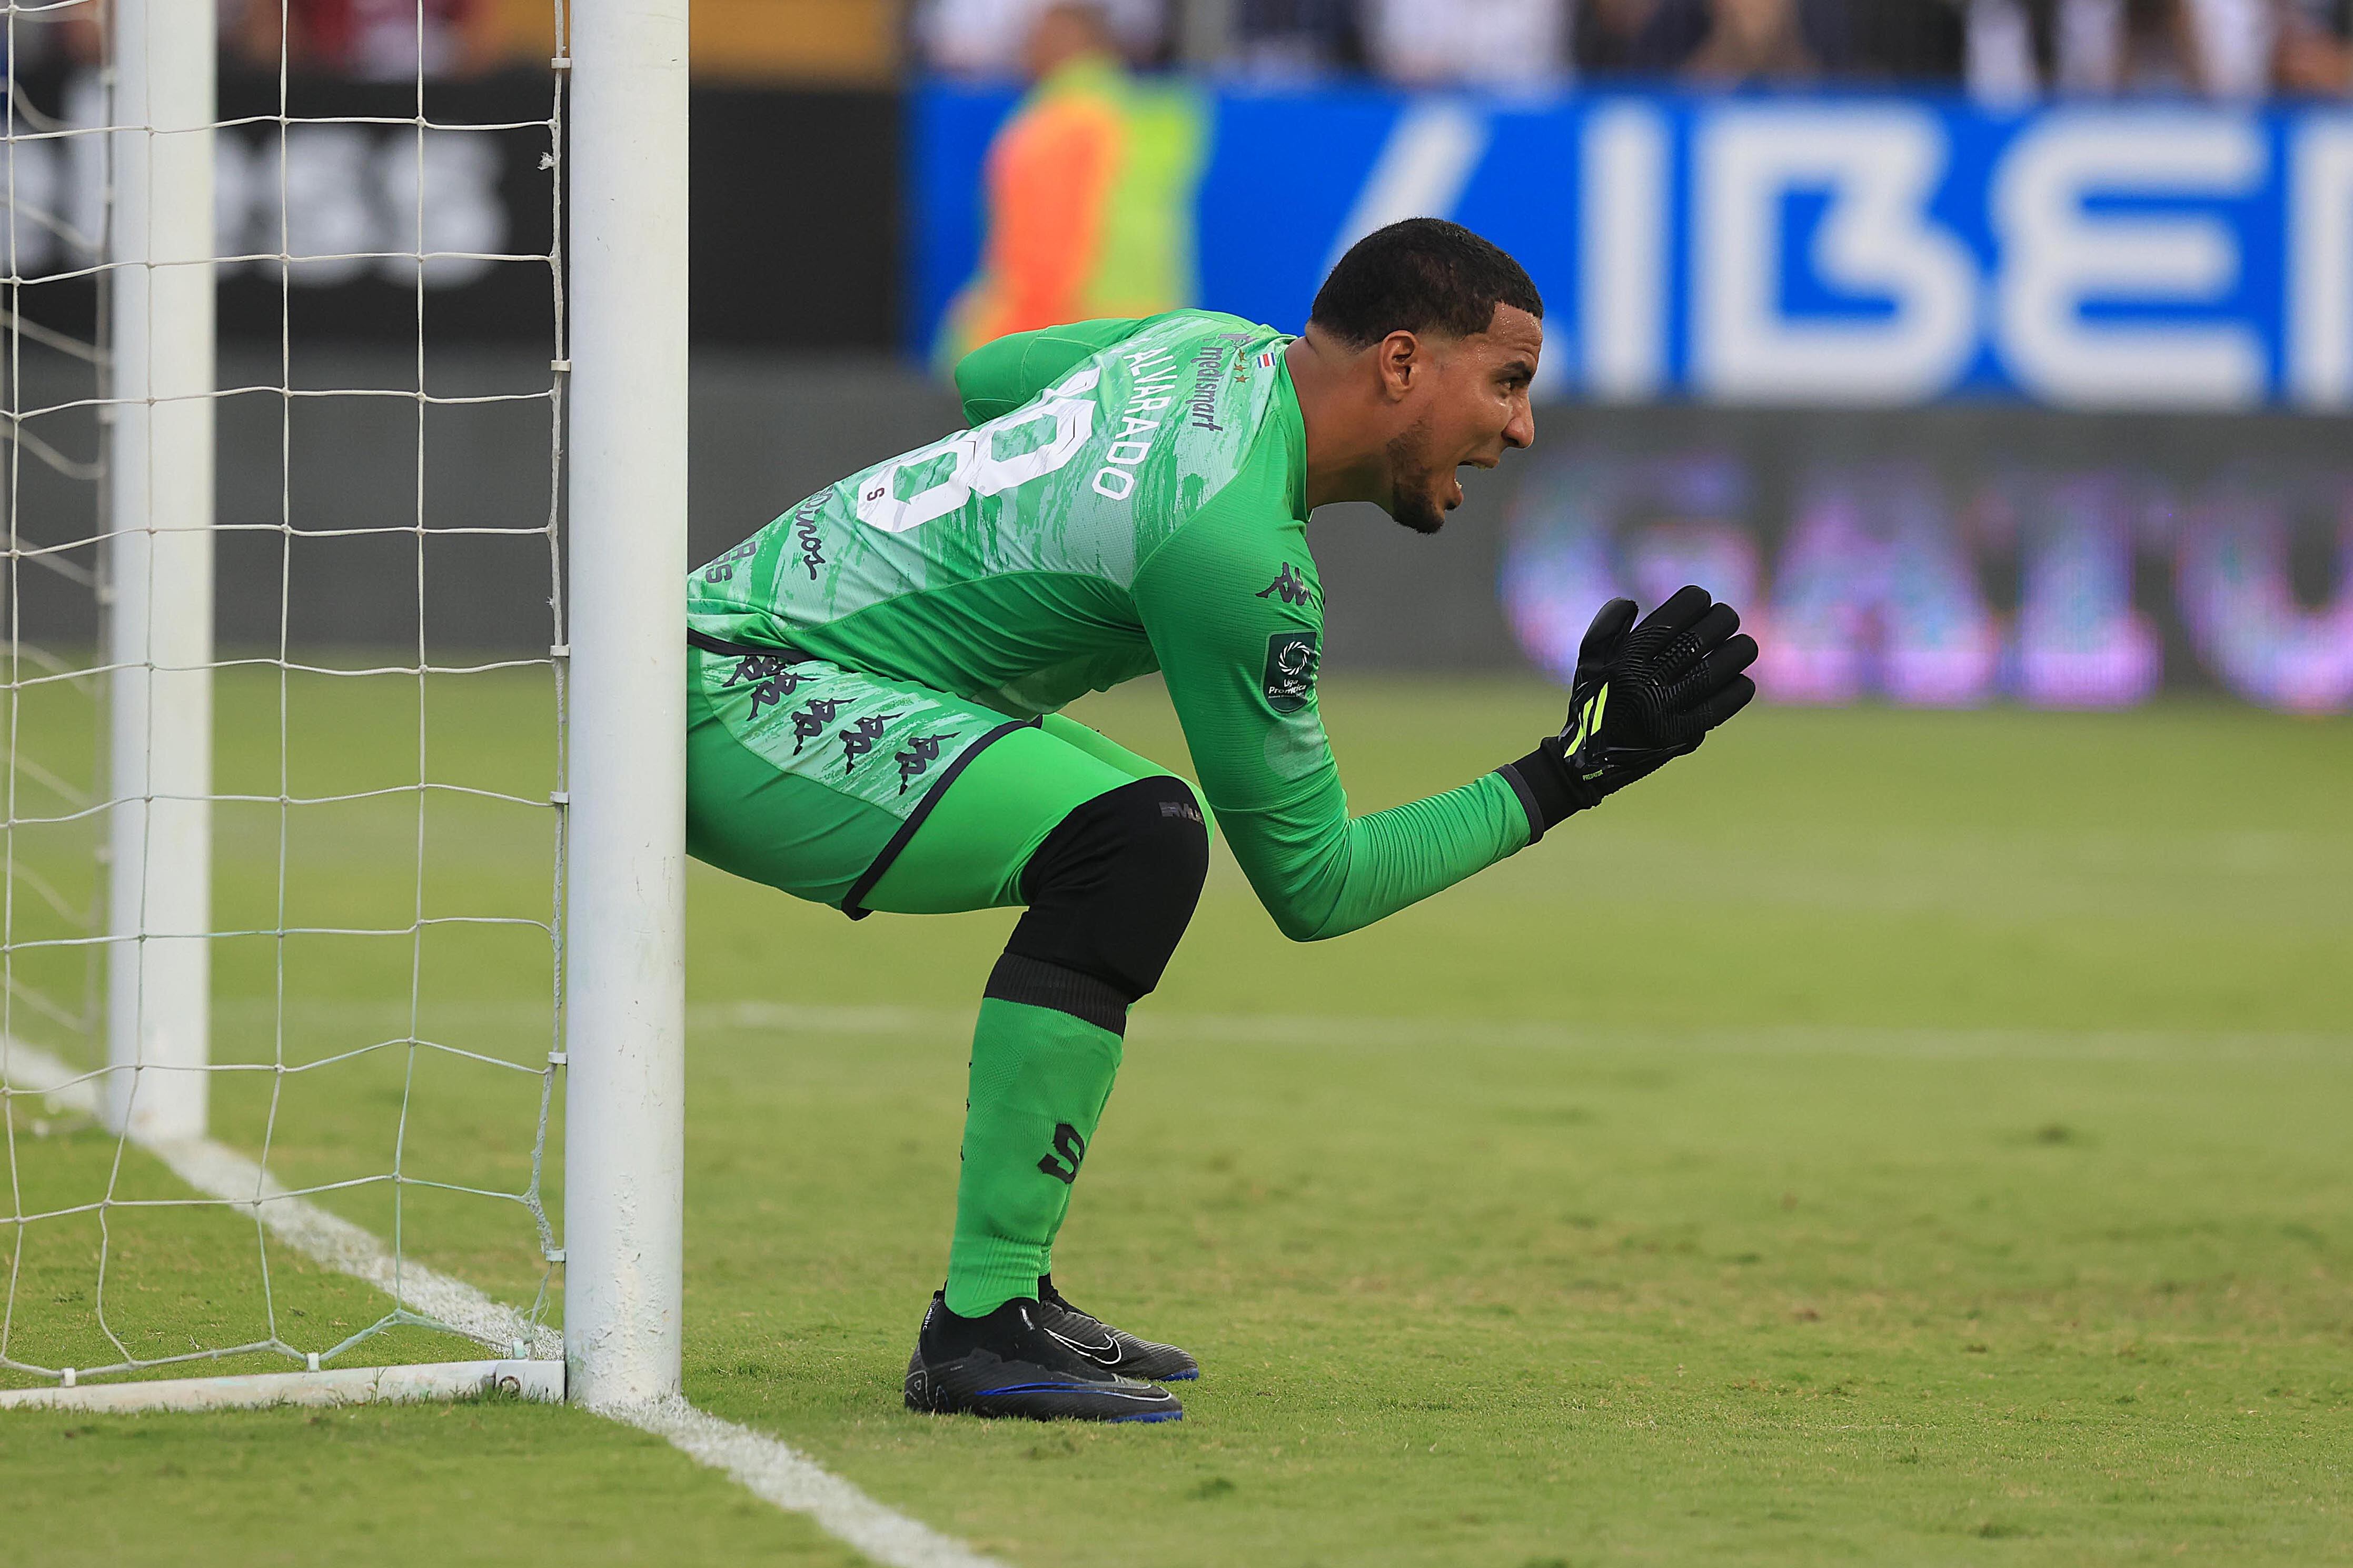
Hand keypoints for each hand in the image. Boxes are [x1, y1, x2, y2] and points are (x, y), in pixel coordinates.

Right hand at [1500, 586, 1757, 837]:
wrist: (1589, 761)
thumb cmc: (1594, 700)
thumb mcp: (1589, 660)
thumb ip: (1607, 625)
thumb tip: (1633, 603)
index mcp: (1624, 662)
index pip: (1669, 620)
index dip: (1694, 601)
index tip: (1702, 600)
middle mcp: (1644, 686)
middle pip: (1696, 642)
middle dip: (1721, 621)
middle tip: (1728, 617)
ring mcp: (1664, 713)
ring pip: (1713, 672)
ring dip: (1738, 652)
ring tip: (1744, 645)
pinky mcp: (1680, 736)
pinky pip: (1720, 707)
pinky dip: (1737, 690)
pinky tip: (1741, 678)